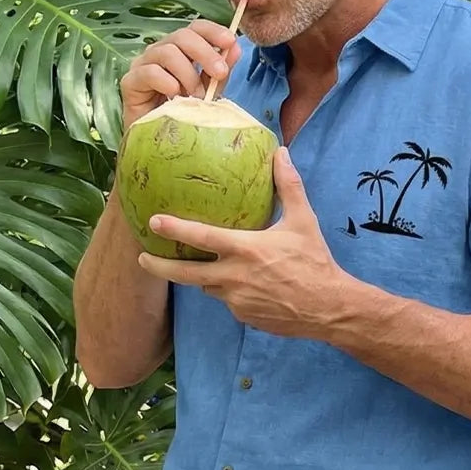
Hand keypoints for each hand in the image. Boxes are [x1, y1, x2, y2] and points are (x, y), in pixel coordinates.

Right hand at [120, 19, 242, 126]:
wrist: (161, 145)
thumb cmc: (185, 116)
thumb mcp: (209, 92)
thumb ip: (220, 71)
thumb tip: (236, 48)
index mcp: (180, 50)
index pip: (194, 28)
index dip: (213, 30)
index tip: (231, 42)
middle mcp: (160, 51)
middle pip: (182, 36)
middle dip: (206, 53)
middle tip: (220, 73)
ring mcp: (143, 64)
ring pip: (167, 52)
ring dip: (188, 74)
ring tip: (196, 97)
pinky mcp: (130, 82)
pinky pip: (150, 72)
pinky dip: (167, 82)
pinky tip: (175, 95)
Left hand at [137, 148, 353, 337]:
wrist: (329, 308)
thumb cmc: (315, 262)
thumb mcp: (304, 220)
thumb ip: (288, 186)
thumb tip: (280, 152)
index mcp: (245, 250)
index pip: (201, 237)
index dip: (174, 228)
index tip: (153, 221)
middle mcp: (234, 277)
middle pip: (185, 273)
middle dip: (159, 266)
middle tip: (141, 258)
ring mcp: (236, 301)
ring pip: (208, 286)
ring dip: (205, 277)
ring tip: (205, 266)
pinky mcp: (243, 316)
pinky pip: (228, 301)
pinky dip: (230, 291)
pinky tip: (245, 285)